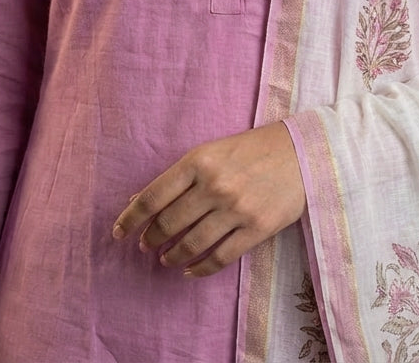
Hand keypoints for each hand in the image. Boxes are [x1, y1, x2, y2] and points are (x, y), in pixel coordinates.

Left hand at [112, 121, 305, 276]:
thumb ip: (179, 176)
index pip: (154, 196)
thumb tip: (140, 201)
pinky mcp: (255, 229)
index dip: (131, 218)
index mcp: (199, 161)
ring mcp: (236, 209)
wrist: (301, 153)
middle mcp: (215, 185)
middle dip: (150, 239)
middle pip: (169, 223)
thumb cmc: (251, 149)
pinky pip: (219, 258)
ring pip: (191, 244)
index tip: (118, 232)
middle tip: (145, 245)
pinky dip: (199, 269)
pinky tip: (189, 270)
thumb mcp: (211, 151)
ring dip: (172, 256)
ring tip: (165, 258)